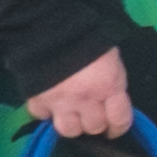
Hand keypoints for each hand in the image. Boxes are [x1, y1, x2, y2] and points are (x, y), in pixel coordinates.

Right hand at [25, 49, 139, 139]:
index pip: (119, 120)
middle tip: (92, 115)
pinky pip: (42, 116)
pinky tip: (50, 104)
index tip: (114, 129)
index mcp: (109, 87)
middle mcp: (85, 100)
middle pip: (93, 128)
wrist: (51, 26)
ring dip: (72, 124)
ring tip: (72, 114)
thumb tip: (112, 101)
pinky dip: (46, 113)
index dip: (118, 127)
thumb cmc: (90, 38)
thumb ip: (113, 84)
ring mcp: (59, 102)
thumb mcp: (112, 60)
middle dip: (95, 123)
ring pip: (68, 130)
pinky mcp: (36, 99)